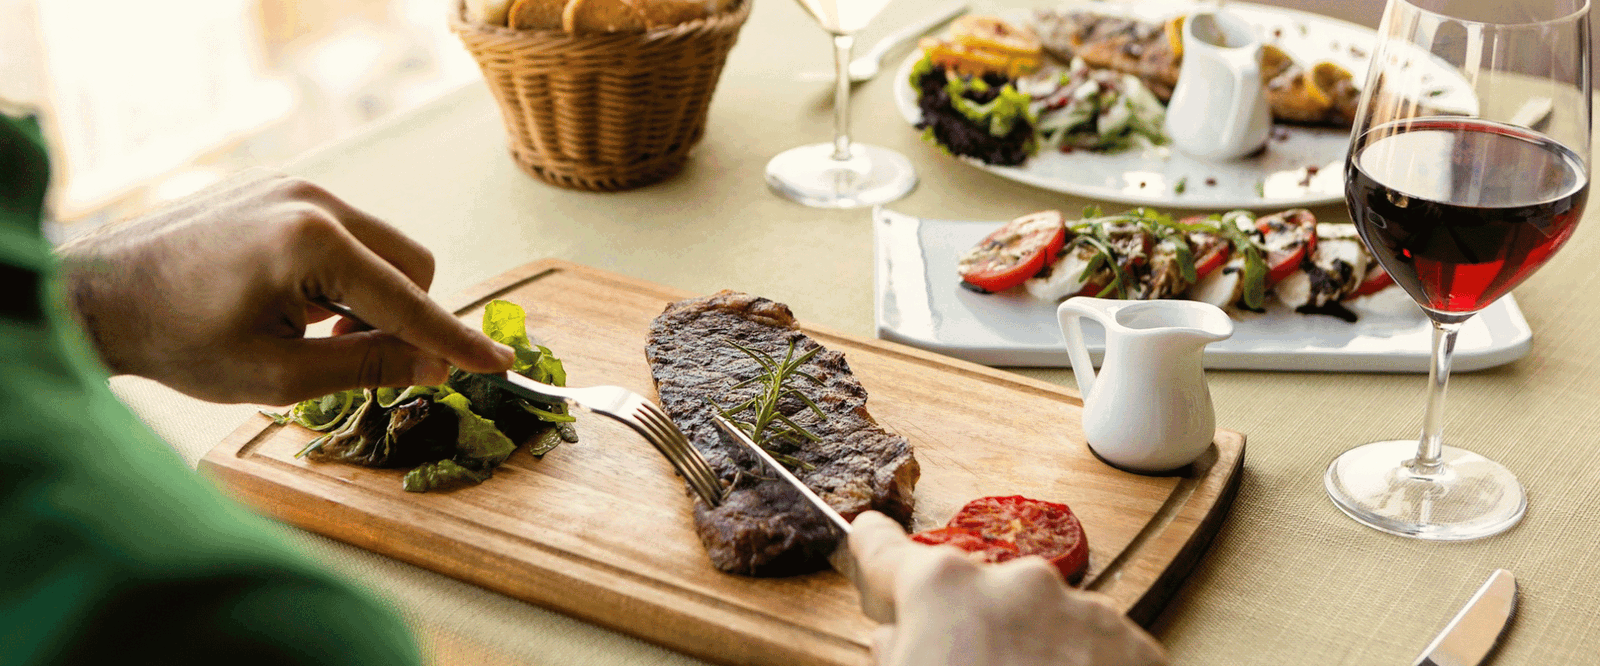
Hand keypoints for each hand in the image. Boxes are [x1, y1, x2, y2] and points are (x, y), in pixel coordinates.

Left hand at [58, 170, 514, 404]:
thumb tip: (436, 364)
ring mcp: (299, 188)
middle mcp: (315, 200)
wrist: (101, 294)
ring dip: (370, 299)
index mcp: (313, 242)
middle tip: (344, 357)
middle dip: (400, 317)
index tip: (501, 365)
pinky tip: (293, 303)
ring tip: (310, 331)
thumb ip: (368, 368)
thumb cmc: (181, 340)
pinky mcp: (284, 189)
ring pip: (384, 250)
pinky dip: (343, 276)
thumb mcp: (279, 376)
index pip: (409, 300)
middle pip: (411, 265)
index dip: (456, 340)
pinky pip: (349, 235)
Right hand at [849, 511, 1169, 665]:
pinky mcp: (1130, 644)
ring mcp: (1080, 610)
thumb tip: (897, 639)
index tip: (870, 533)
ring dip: (1026, 652)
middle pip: (975, 596)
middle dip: (968, 629)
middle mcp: (1015, 583)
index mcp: (943, 590)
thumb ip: (893, 654)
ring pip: (1038, 622)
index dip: (874, 546)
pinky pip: (1089, 648)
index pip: (890, 553)